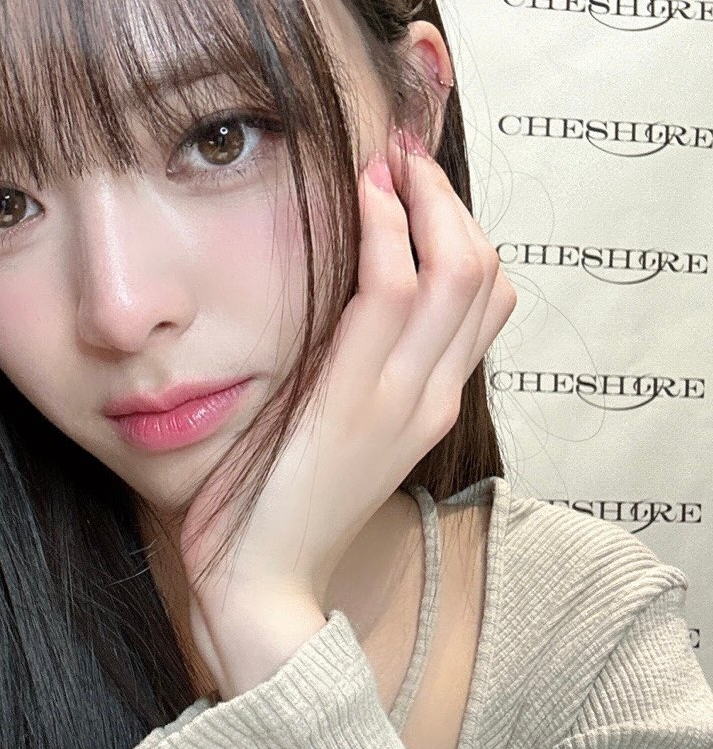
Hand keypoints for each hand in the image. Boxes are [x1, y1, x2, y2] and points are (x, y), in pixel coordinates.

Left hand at [180, 124, 517, 685]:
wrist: (262, 589)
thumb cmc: (274, 511)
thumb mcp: (325, 433)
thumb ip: (341, 377)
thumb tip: (319, 314)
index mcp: (426, 404)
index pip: (482, 300)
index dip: (457, 230)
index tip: (410, 187)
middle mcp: (432, 396)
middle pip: (486, 273)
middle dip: (448, 201)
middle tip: (400, 159)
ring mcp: (404, 398)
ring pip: (457, 269)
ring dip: (423, 200)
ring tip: (383, 164)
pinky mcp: (358, 400)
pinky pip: (392, 290)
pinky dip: (384, 230)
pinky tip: (358, 200)